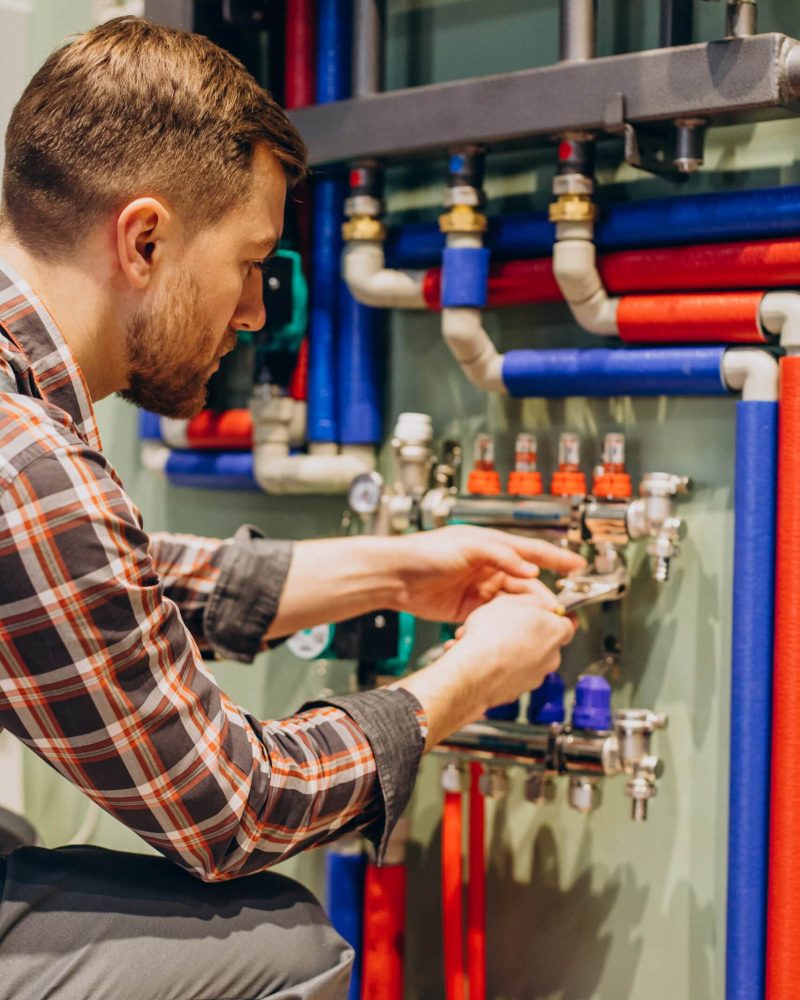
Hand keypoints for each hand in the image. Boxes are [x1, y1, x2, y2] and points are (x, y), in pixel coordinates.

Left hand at [391, 525, 585, 622]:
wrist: (396, 575)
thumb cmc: (426, 552)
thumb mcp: (468, 546)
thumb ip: (500, 556)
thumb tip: (529, 570)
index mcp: (492, 546)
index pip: (531, 552)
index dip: (556, 559)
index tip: (578, 566)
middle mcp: (489, 567)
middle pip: (525, 583)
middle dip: (542, 597)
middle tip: (555, 611)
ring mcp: (480, 588)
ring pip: (512, 603)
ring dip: (524, 614)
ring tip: (536, 625)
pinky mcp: (468, 609)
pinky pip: (493, 617)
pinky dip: (502, 624)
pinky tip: (509, 631)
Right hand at [394, 592, 576, 747]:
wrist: (474, 670)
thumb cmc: (491, 636)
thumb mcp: (510, 601)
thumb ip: (532, 601)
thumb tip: (539, 602)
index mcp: (555, 631)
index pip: (568, 623)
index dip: (554, 616)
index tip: (545, 614)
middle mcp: (551, 657)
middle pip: (546, 642)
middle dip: (528, 634)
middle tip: (508, 626)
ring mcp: (536, 676)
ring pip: (526, 659)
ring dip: (511, 651)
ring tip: (487, 642)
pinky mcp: (519, 691)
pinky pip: (513, 675)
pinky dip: (502, 667)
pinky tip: (482, 658)